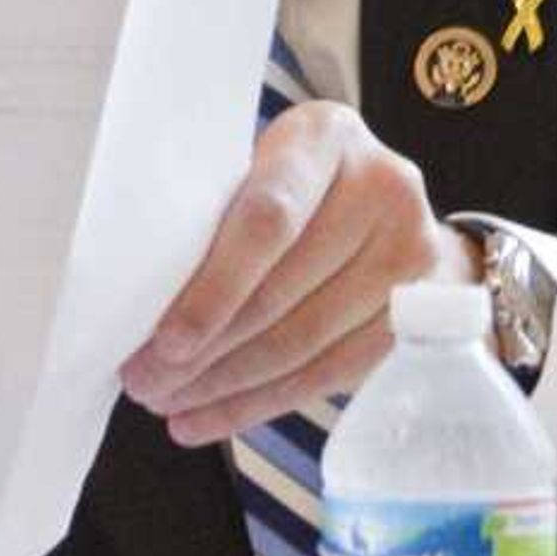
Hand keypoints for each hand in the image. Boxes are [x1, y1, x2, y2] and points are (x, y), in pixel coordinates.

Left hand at [119, 99, 476, 446]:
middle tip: (144, 382)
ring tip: (168, 403)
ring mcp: (412, 252)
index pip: (267, 220)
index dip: (214, 289)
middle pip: (281, 292)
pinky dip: (262, 401)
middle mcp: (383, 188)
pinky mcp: (419, 312)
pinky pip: (330, 373)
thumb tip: (137, 303)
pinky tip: (211, 416)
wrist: (391, 204)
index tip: (166, 340)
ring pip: (304, 342)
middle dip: (204, 351)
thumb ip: (213, 214)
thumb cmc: (294, 182)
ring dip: (226, 385)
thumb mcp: (255, 167)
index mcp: (326, 139)